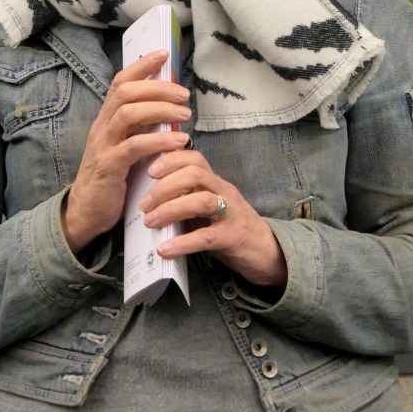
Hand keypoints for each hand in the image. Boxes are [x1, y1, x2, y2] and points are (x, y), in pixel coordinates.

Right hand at [62, 50, 191, 253]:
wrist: (86, 212)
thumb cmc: (112, 178)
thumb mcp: (123, 146)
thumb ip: (140, 128)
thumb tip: (169, 107)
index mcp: (106, 119)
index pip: (120, 82)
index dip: (141, 65)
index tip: (164, 54)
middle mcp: (102, 127)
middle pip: (126, 92)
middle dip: (158, 87)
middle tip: (184, 93)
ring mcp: (103, 146)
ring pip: (128, 113)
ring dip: (160, 109)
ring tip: (185, 113)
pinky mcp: (109, 167)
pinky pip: (134, 146)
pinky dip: (159, 139)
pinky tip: (179, 141)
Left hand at [139, 149, 286, 288]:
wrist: (268, 252)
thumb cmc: (231, 228)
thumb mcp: (209, 207)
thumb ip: (186, 199)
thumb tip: (149, 199)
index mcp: (216, 182)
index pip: (194, 158)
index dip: (170, 160)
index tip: (149, 170)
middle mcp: (224, 192)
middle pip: (195, 174)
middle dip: (165, 186)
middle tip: (144, 203)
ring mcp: (231, 214)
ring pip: (201, 201)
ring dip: (171, 209)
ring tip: (150, 222)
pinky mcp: (234, 238)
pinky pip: (207, 236)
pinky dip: (182, 243)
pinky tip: (165, 249)